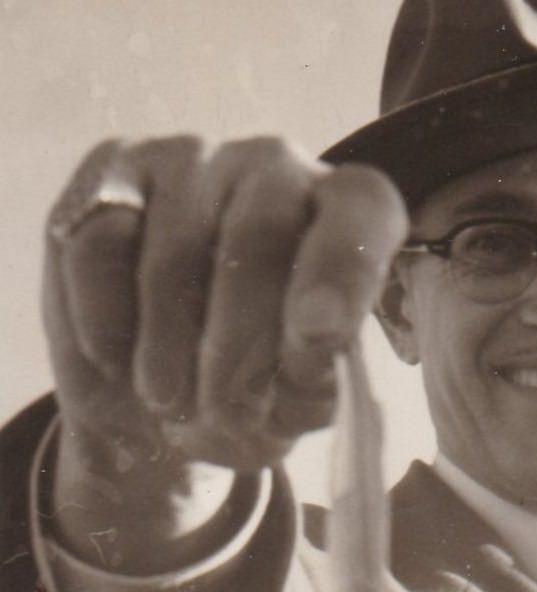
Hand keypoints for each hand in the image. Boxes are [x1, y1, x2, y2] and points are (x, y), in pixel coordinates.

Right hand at [41, 136, 407, 570]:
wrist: (156, 401)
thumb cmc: (252, 397)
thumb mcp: (294, 408)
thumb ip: (316, 381)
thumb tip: (312, 349)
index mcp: (348, 217)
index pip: (362, 213)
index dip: (341, 274)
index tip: (318, 337)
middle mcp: (277, 169)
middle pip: (259, 237)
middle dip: (238, 342)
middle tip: (222, 411)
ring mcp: (192, 162)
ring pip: (175, 250)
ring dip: (167, 345)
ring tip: (169, 401)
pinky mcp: (109, 176)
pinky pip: (100, 246)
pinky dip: (105, 321)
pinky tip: (115, 361)